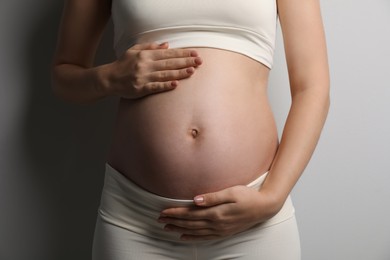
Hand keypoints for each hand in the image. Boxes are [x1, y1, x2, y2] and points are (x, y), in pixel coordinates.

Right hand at [106, 42, 201, 98]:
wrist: (109, 78)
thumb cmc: (123, 64)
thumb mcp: (134, 50)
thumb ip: (150, 47)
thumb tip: (167, 45)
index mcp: (145, 55)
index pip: (168, 53)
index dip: (182, 53)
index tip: (195, 53)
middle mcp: (145, 65)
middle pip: (169, 63)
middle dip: (186, 62)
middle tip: (199, 62)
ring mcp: (143, 77)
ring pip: (165, 74)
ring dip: (179, 73)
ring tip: (192, 71)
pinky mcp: (140, 88)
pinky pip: (155, 87)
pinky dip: (166, 85)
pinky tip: (176, 84)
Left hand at [158, 186, 280, 240]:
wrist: (264, 207)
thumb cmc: (248, 196)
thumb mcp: (232, 192)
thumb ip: (213, 197)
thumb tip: (195, 200)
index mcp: (216, 212)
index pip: (190, 214)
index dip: (176, 213)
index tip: (163, 211)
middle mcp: (216, 223)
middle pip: (190, 223)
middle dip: (174, 221)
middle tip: (160, 219)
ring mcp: (220, 230)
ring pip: (195, 231)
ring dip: (180, 229)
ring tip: (167, 227)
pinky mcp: (224, 232)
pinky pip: (204, 237)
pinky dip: (192, 237)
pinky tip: (184, 236)